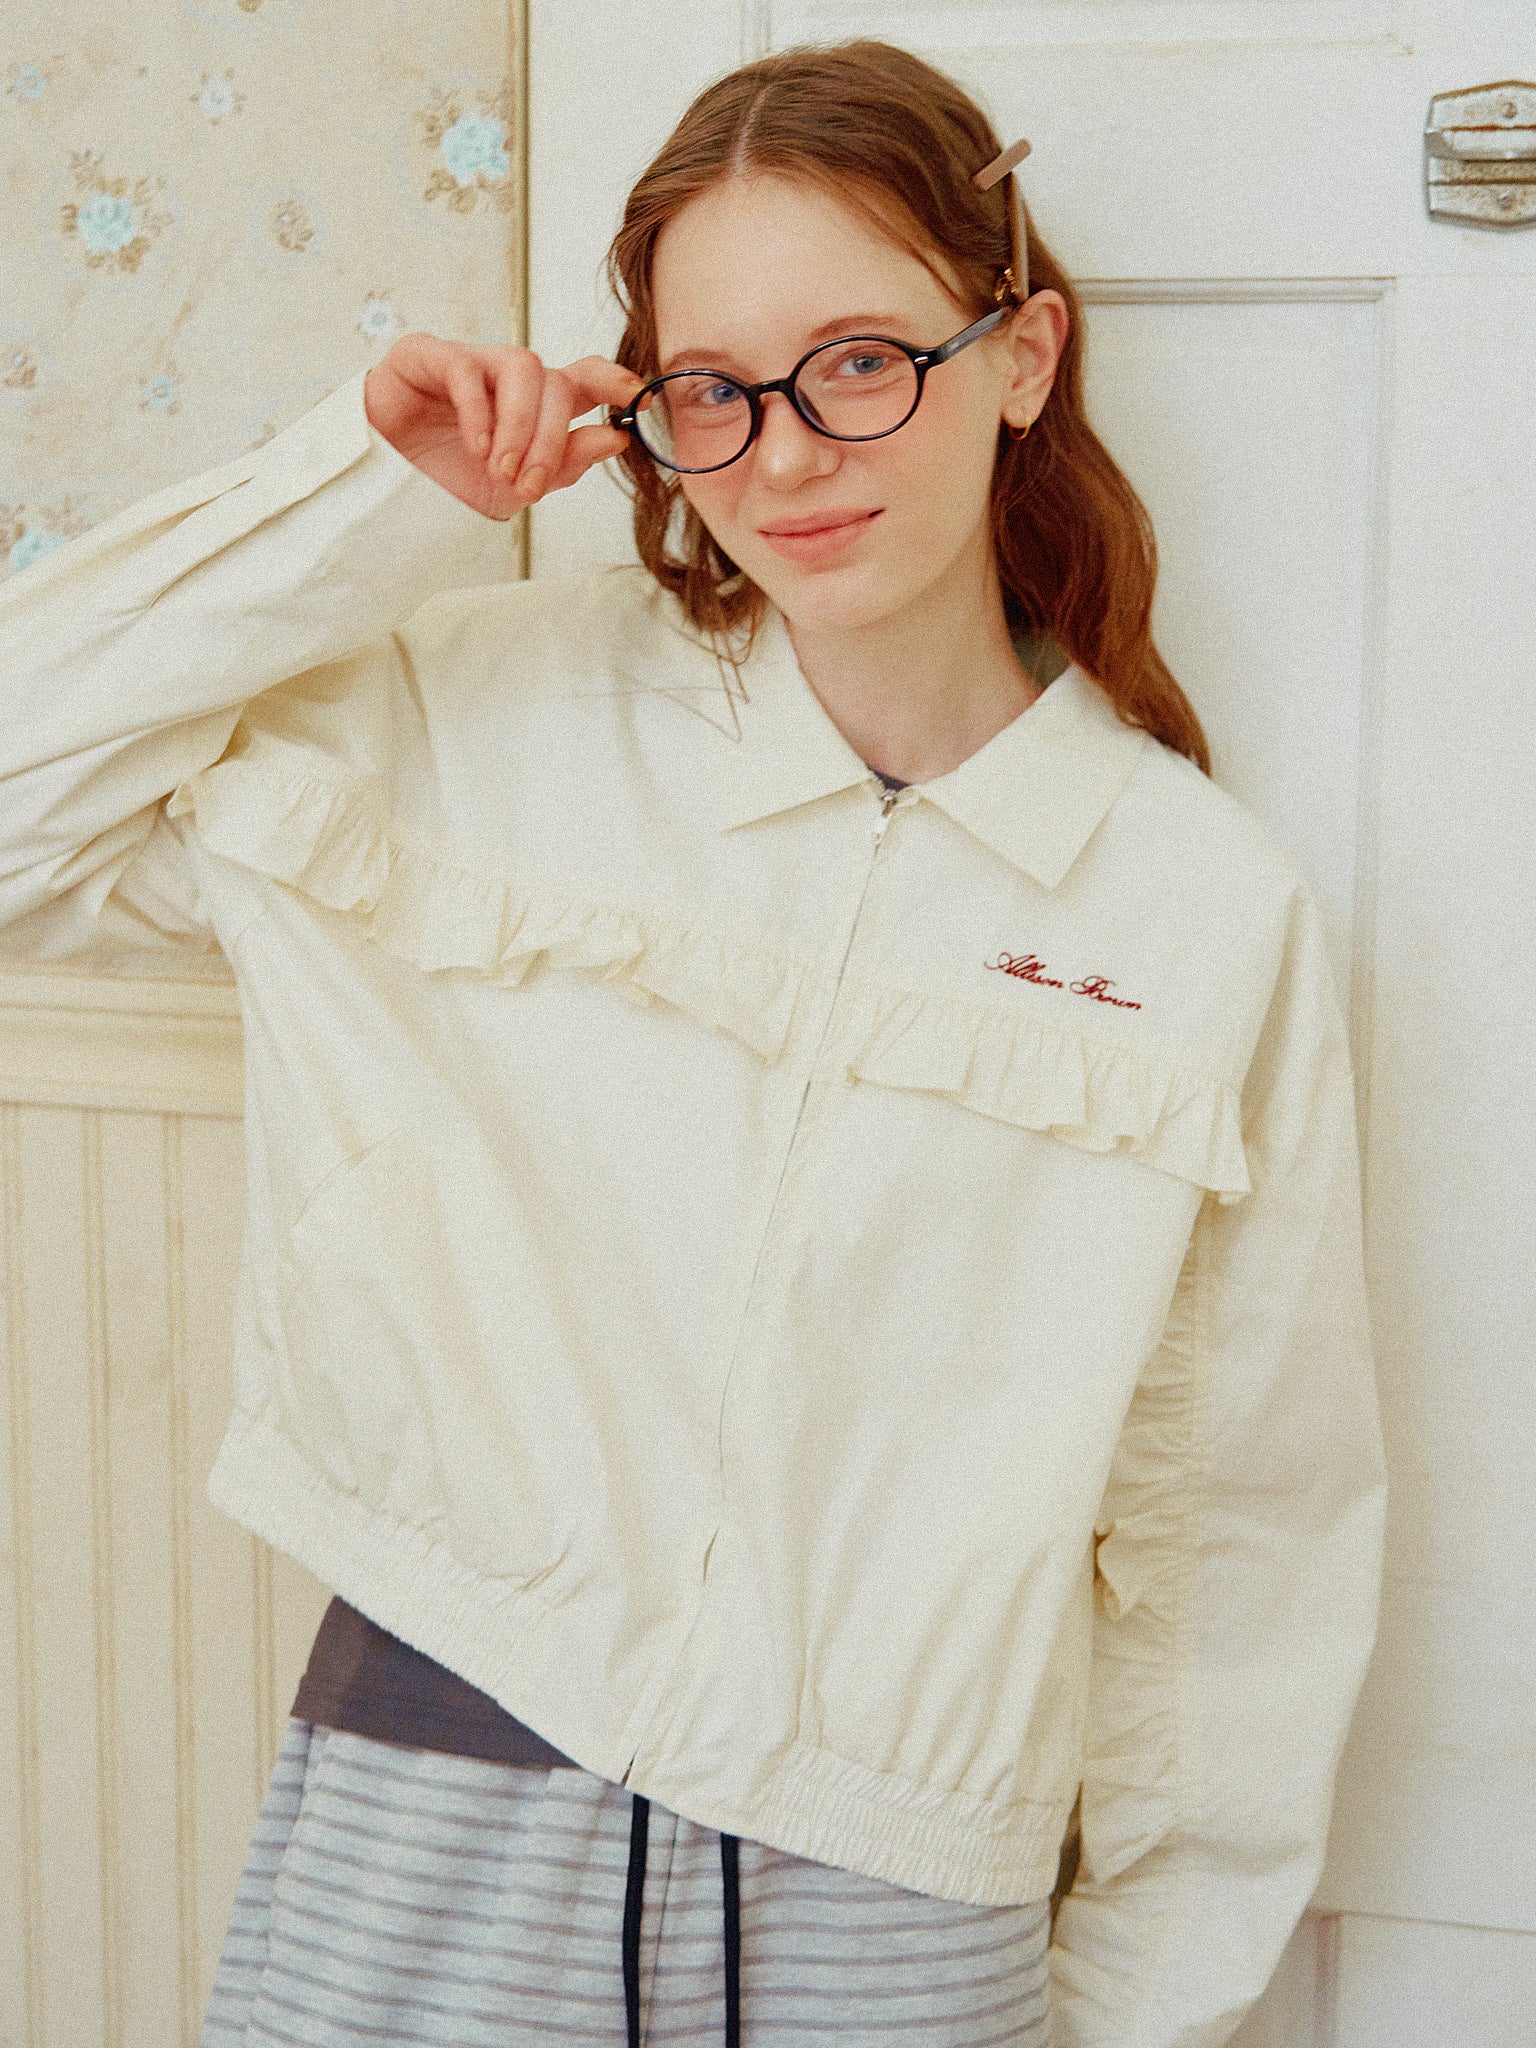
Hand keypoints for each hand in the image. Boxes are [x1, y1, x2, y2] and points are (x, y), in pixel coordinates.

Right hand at [362, 333, 644, 521]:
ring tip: (501, 468)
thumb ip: (563, 464)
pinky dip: (479, 412)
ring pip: (522, 367)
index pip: (584, 378)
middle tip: (530, 483)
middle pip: (556, 382)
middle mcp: (509, 377)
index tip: (638, 396)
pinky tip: (476, 447)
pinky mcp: (430, 354)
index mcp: (535, 405)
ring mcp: (473, 360)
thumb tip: (613, 437)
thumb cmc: (447, 475)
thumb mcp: (513, 486)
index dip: (613, 382)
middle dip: (550, 438)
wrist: (383, 480)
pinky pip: (467, 369)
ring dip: (519, 425)